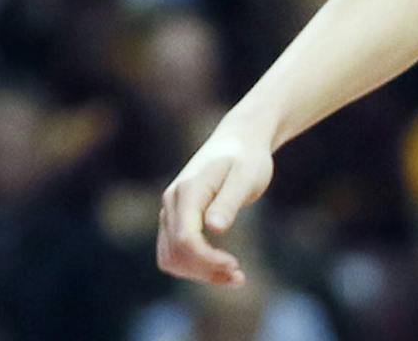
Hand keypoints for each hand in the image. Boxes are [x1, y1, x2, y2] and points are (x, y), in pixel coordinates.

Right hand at [155, 123, 275, 286]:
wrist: (239, 140)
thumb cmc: (247, 158)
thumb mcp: (245, 178)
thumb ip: (229, 201)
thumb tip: (214, 228)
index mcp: (188, 191)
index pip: (185, 239)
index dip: (208, 260)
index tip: (236, 266)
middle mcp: (172, 201)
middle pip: (175, 253)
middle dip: (205, 271)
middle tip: (239, 276)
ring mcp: (170, 209)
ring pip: (170, 256)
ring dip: (198, 274)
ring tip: (234, 276)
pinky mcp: (176, 217)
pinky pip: (174, 251)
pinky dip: (194, 267)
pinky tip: (222, 269)